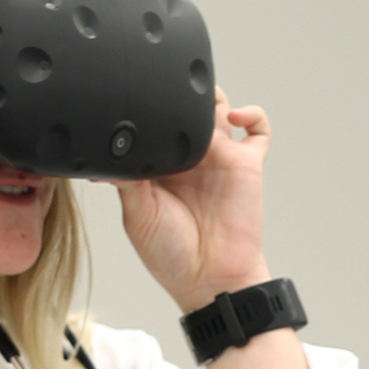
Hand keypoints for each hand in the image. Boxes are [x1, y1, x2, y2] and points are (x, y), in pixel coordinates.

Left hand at [115, 89, 275, 312]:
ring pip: (219, 108)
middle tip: (168, 88)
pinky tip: (236, 115)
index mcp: (159, 166)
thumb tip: (110, 149)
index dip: (146, 109)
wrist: (211, 280)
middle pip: (185, 108)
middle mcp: (189, 158)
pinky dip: (253, 114)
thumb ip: (127, 178)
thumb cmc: (172, 256)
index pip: (152, 124)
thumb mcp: (136, 214)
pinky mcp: (247, 164)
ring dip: (212, 95)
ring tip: (200, 97)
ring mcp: (219, 158)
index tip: (134, 97)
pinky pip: (259, 129)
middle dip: (177, 92)